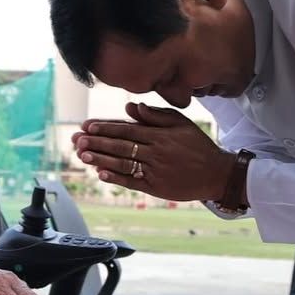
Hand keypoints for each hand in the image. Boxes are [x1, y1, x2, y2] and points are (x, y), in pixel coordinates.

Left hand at [72, 102, 234, 201]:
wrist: (217, 174)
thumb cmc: (198, 146)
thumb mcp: (181, 123)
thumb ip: (155, 115)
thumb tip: (130, 108)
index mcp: (159, 134)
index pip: (126, 129)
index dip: (105, 127)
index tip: (87, 126)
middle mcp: (155, 151)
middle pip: (120, 145)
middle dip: (96, 141)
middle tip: (77, 140)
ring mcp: (155, 169)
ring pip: (123, 162)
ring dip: (101, 158)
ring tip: (82, 155)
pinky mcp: (156, 187)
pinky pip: (132, 181)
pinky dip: (116, 177)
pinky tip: (101, 173)